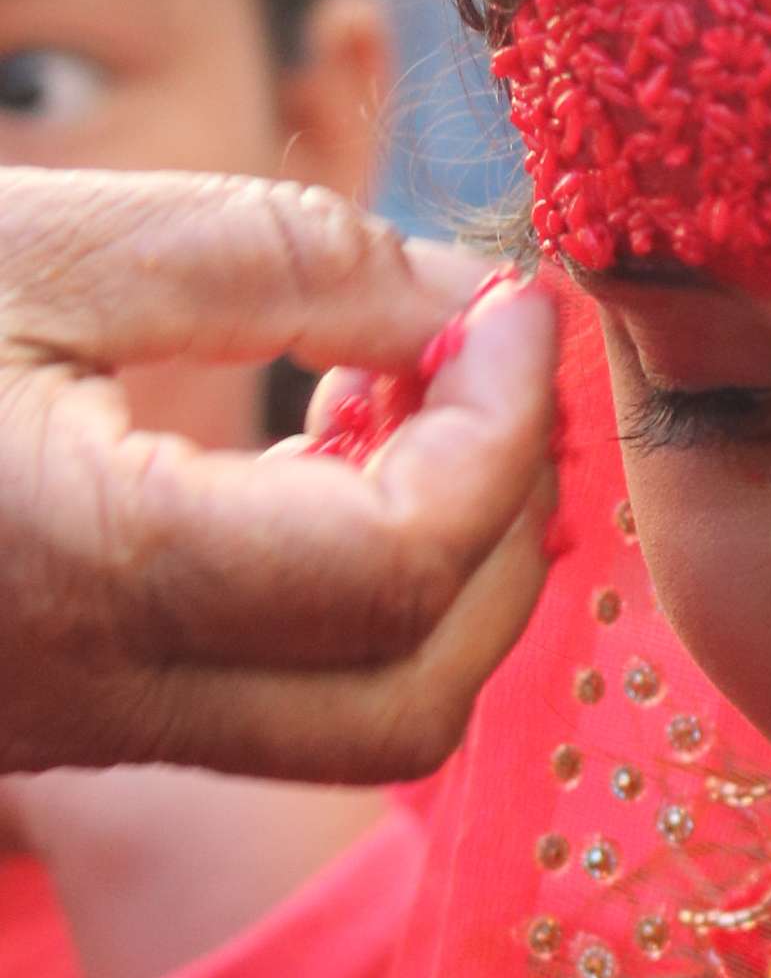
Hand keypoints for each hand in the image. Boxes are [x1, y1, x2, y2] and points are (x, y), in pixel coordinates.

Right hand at [0, 167, 556, 777]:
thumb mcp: (38, 242)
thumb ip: (268, 257)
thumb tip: (464, 301)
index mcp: (92, 569)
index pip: (401, 560)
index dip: (505, 429)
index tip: (515, 308)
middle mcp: (103, 697)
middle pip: (415, 693)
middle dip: (503, 526)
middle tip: (492, 369)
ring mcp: (93, 735)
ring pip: (365, 728)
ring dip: (446, 574)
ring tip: (405, 403)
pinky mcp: (86, 729)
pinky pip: (286, 710)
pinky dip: (362, 600)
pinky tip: (322, 461)